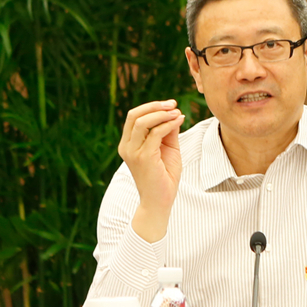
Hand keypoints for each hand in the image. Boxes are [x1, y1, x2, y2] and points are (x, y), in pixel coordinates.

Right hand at [118, 99, 184, 241]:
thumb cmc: (164, 178)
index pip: (134, 117)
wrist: (160, 202)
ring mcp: (133, 152)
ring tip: (178, 112)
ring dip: (162, 114)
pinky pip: (156, 133)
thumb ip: (168, 132)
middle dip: (155, 106)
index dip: (151, 107)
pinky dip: (169, 124)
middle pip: (134, 115)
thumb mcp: (168, 149)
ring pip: (142, 122)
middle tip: (173, 104)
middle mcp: (126, 147)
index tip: (170, 105)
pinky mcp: (144, 158)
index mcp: (128, 144)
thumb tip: (174, 113)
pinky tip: (180, 121)